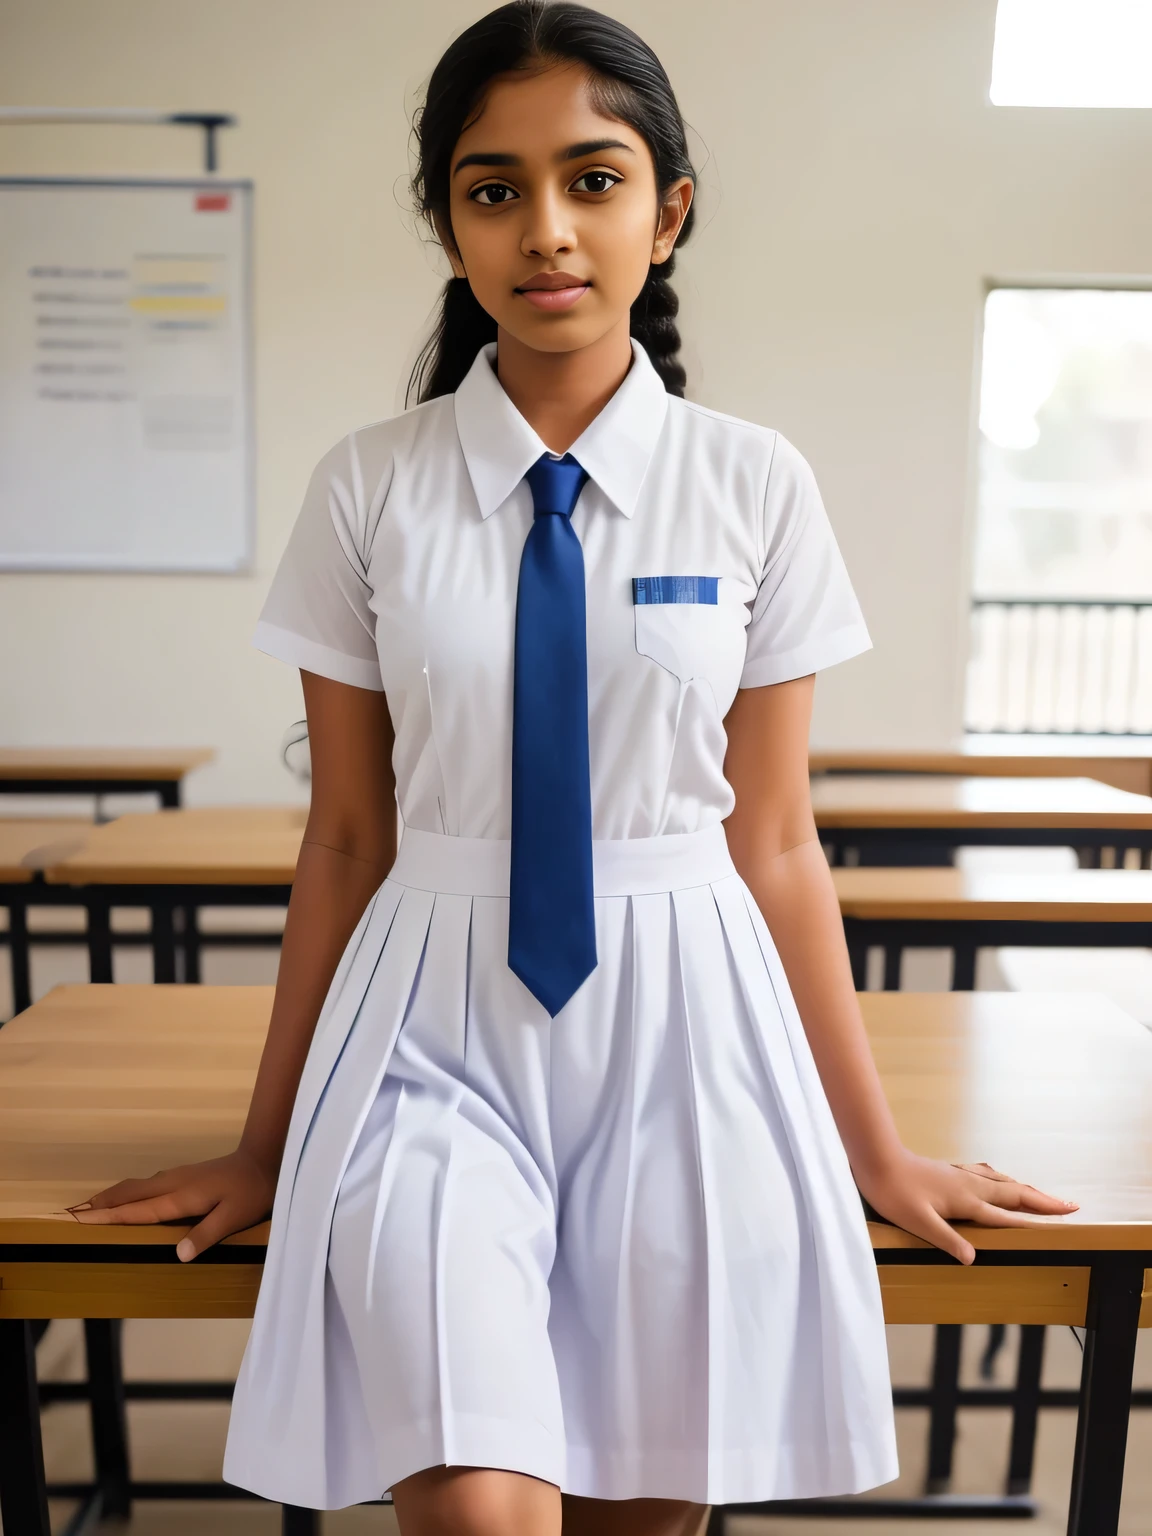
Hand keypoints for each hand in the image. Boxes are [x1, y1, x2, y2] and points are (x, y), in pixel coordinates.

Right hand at [62, 1147, 277, 1262]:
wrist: (264, 1159)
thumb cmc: (252, 1191)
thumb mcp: (234, 1217)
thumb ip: (206, 1234)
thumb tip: (177, 1255)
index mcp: (181, 1196)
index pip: (137, 1210)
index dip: (109, 1217)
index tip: (81, 1220)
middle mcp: (172, 1183)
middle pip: (128, 1193)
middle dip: (100, 1204)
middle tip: (71, 1215)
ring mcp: (176, 1177)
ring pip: (135, 1186)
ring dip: (111, 1197)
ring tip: (89, 1210)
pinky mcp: (181, 1176)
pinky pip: (145, 1185)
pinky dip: (126, 1194)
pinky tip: (125, 1202)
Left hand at [856, 1149, 1078, 1264]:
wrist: (877, 1158)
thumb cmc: (894, 1192)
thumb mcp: (918, 1221)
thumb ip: (946, 1239)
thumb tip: (973, 1259)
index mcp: (966, 1200)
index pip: (1007, 1215)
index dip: (1034, 1221)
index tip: (1062, 1225)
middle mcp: (969, 1185)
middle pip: (1014, 1194)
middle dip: (1043, 1202)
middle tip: (1071, 1207)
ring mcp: (961, 1175)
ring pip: (1003, 1183)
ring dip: (1027, 1190)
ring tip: (1045, 1197)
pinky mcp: (950, 1171)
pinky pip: (988, 1176)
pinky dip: (1005, 1181)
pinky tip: (1000, 1180)